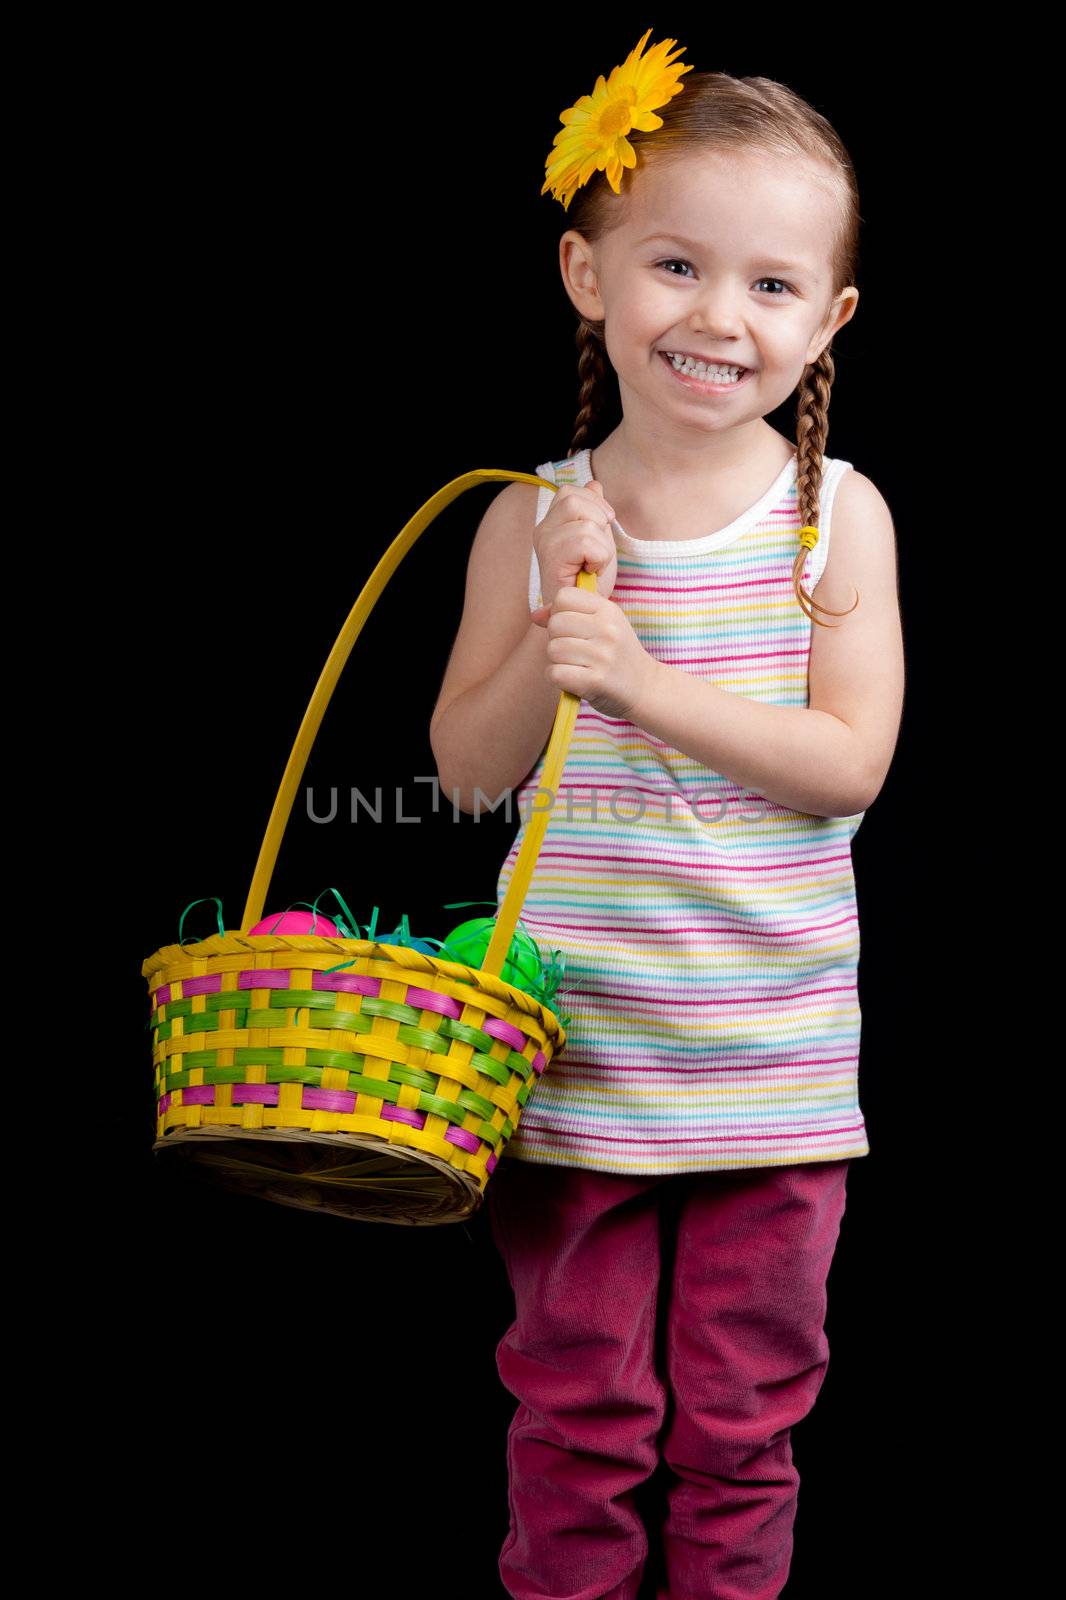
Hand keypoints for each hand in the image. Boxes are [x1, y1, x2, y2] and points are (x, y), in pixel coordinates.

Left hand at [531, 585, 659, 721]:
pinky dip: (558, 678)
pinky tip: (574, 679)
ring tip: (578, 666)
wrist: (645, 688)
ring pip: (553, 649)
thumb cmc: (617, 654)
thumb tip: (535, 615)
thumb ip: (569, 615)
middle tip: (575, 651)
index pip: (563, 596)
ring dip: (558, 661)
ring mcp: (602, 655)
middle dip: (557, 639)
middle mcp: (607, 629)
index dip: (560, 612)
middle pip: (555, 624)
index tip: (573, 628)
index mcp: (608, 610)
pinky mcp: (595, 680)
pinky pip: (555, 673)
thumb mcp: (602, 626)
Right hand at [534, 479, 617, 607]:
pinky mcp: (552, 560)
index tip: (604, 526)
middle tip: (598, 550)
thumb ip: (593, 510)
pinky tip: (592, 572)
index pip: (570, 492)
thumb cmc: (590, 581)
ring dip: (602, 546)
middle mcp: (542, 532)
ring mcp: (544, 545)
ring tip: (594, 564)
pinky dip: (600, 558)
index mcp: (550, 524)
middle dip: (599, 522)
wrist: (583, 614)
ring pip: (585, 522)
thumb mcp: (598, 538)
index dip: (594, 503)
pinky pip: (588, 541)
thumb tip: (594, 483)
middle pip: (575, 499)